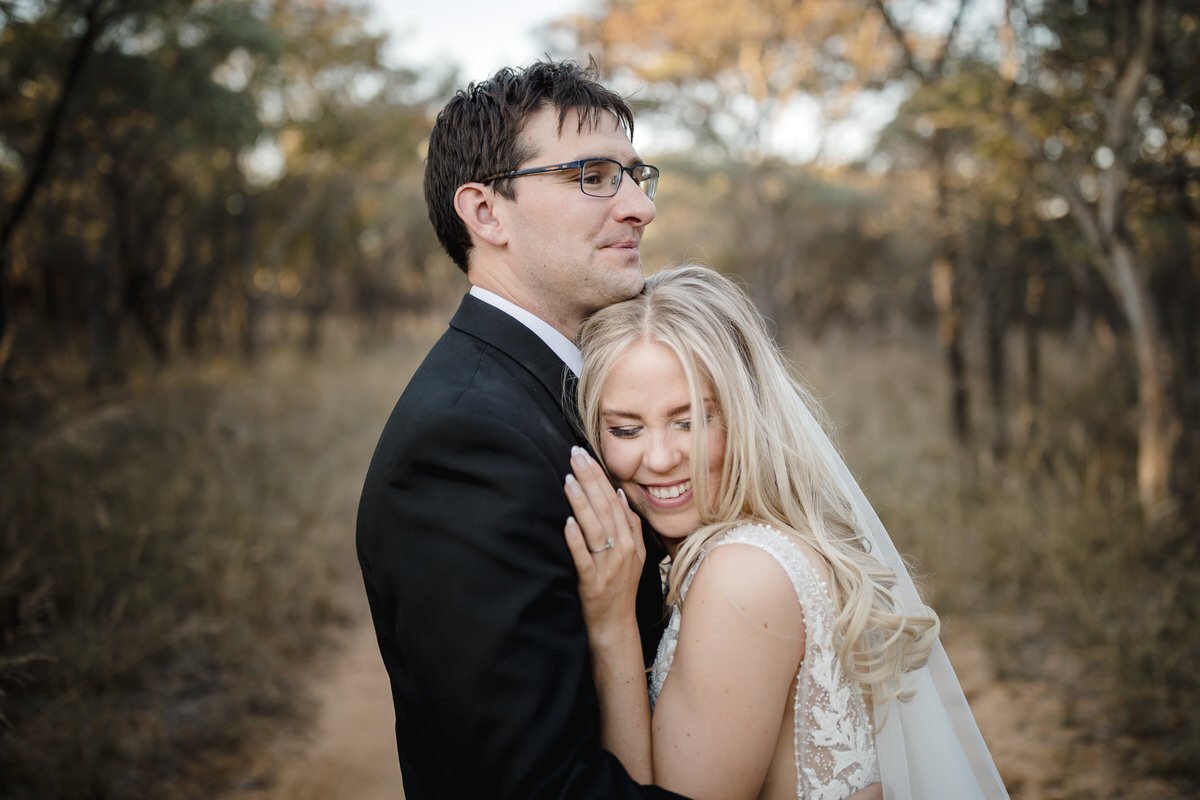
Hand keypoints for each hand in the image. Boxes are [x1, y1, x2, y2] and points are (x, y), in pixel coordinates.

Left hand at [562, 446, 645, 636]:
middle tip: (575, 456)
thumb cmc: (621, 588)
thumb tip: (620, 494)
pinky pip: (584, 557)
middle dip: (590, 479)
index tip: (586, 455)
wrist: (616, 625)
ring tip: (569, 480)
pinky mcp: (593, 582)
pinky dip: (576, 539)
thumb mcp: (635, 555)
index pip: (614, 501)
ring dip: (581, 503)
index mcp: (631, 541)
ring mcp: (609, 566)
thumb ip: (631, 525)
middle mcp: (623, 550)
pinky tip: (567, 522)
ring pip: (595, 528)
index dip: (600, 477)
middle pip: (605, 508)